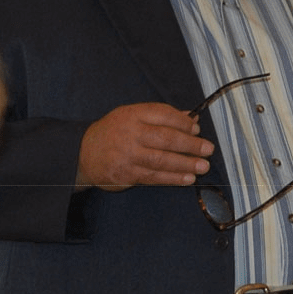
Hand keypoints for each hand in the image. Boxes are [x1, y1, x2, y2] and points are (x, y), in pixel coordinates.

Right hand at [75, 103, 214, 191]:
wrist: (84, 153)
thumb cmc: (115, 132)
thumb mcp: (133, 116)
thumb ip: (161, 117)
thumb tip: (192, 119)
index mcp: (133, 114)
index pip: (163, 114)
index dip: (182, 122)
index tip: (197, 130)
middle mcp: (130, 133)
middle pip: (165, 138)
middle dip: (190, 145)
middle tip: (208, 149)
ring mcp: (128, 155)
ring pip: (161, 160)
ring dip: (185, 165)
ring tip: (203, 167)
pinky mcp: (126, 175)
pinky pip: (154, 177)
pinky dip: (173, 179)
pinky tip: (187, 179)